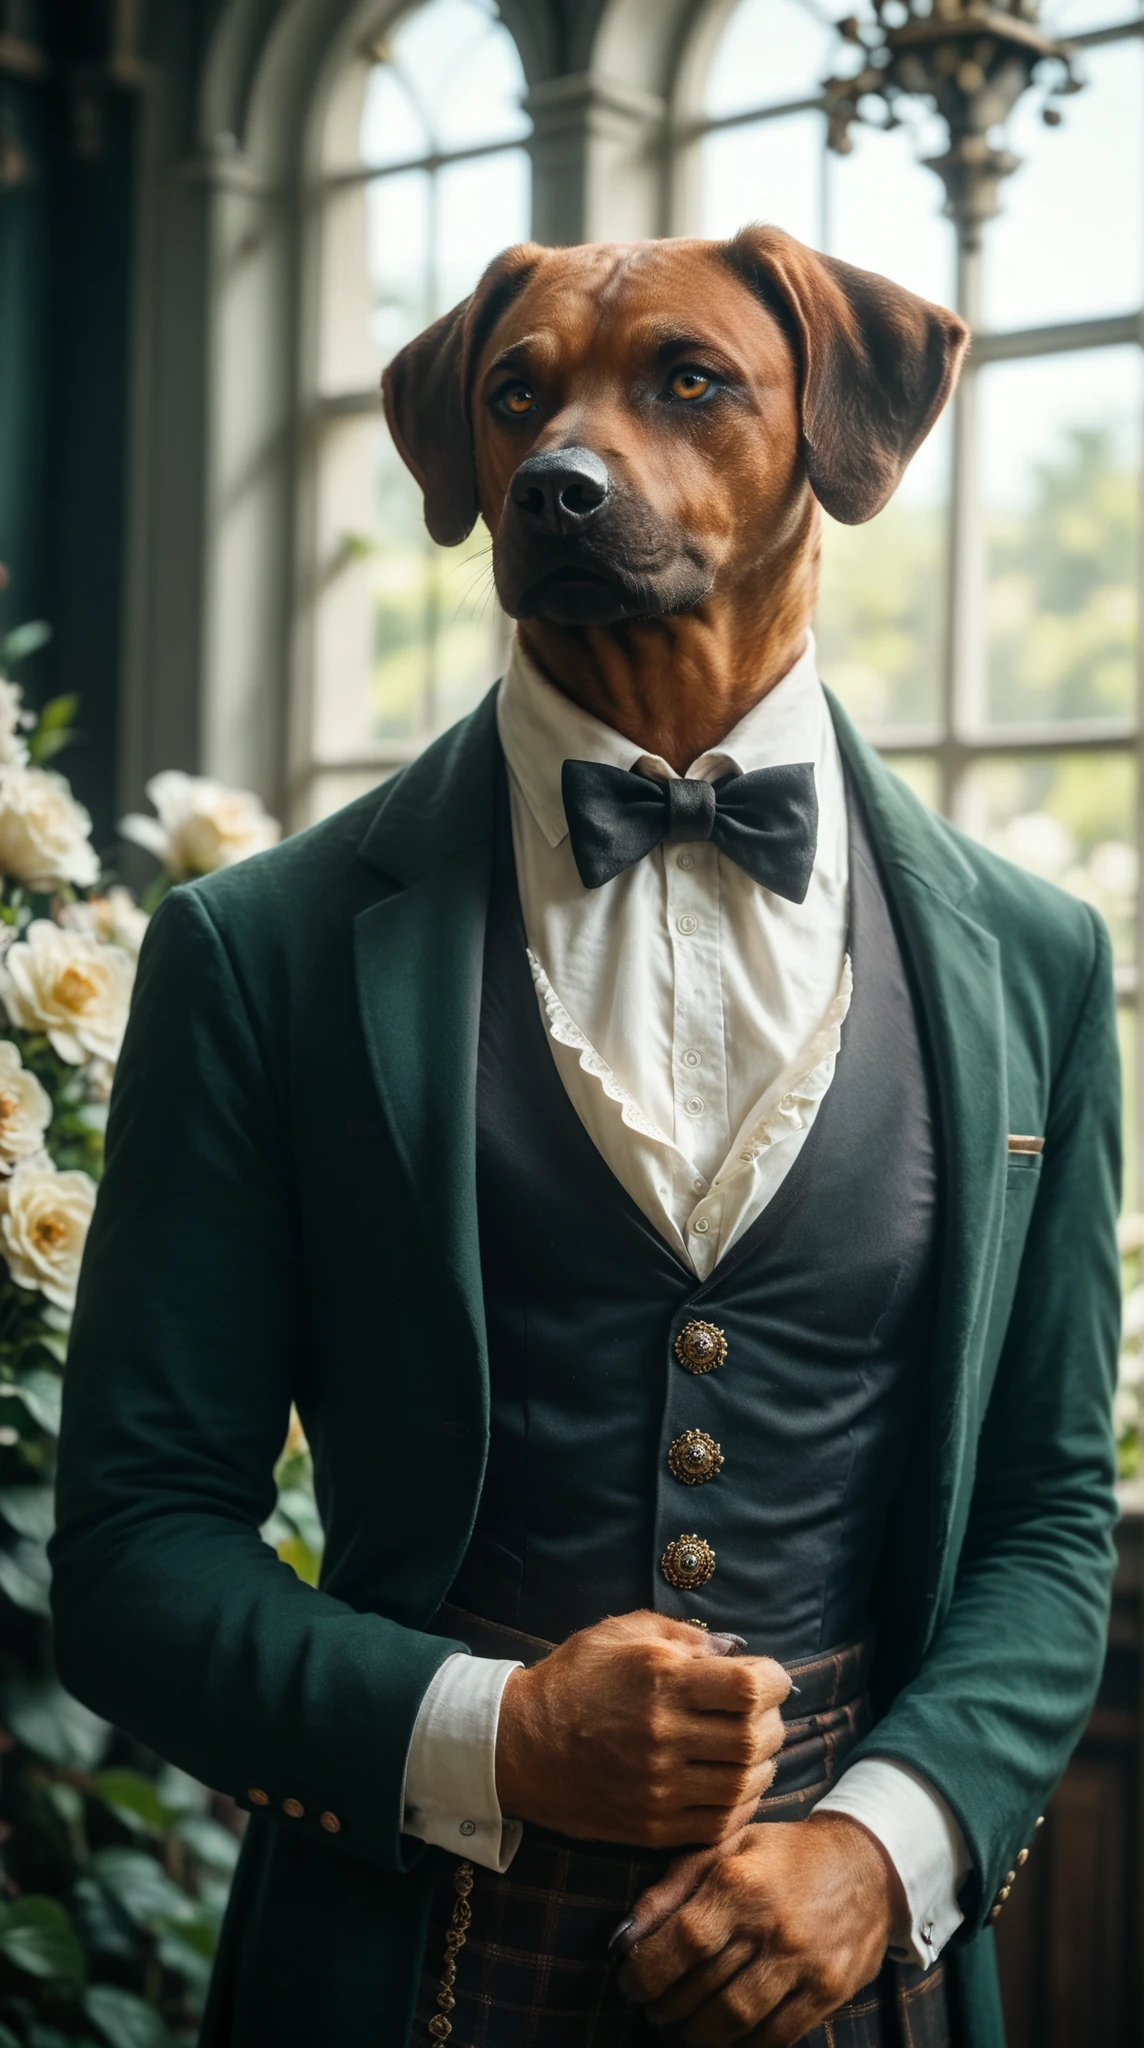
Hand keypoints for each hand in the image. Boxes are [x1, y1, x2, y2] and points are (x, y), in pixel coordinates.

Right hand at [494, 1609, 790, 1847]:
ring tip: (751, 1749)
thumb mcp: (622, 1633)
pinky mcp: (652, 1825)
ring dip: (762, 1765)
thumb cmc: (573, 1679)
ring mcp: (659, 1786)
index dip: (774, 1681)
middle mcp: (664, 1735)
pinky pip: (720, 1823)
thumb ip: (685, 1636)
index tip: (769, 1678)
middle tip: (761, 1714)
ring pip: (744, 1784)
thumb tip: (737, 1650)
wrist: (519, 1744)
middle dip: (772, 1722)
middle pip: (755, 1738)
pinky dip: (741, 1803)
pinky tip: (735, 1784)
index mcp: (661, 1680)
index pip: (750, 1688)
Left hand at [613, 1811, 905, 2045]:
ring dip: (699, 2033)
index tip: (630, 1982)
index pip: (683, 1941)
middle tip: (655, 2008)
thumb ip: (672, 1886)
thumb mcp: (727, 1846)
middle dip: (667, 2006)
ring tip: (685, 2026)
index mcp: (740, 1880)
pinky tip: (728, 2034)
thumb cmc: (783, 1855)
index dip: (648, 1970)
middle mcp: (772, 1924)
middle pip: (704, 1987)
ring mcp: (804, 1961)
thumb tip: (625, 1936)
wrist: (867, 1864)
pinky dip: (744, 2044)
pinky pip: (776, 2035)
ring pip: (736, 2019)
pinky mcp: (828, 1989)